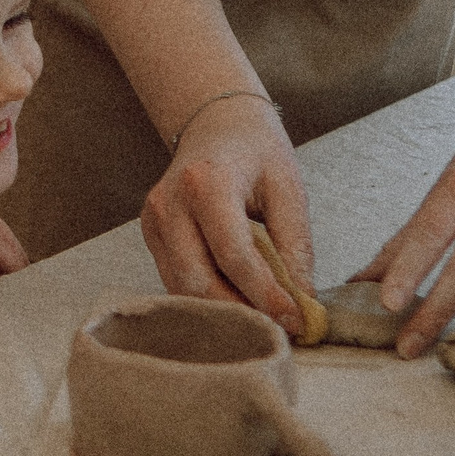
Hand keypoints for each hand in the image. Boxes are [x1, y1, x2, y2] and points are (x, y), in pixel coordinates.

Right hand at [139, 95, 316, 338]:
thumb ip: (295, 246)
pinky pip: (176, 278)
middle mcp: (168, 204)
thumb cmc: (257, 152)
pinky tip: (239, 301)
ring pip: (181, 287)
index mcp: (205, 184)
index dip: (266, 295)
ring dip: (223, 310)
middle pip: (197, 279)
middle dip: (241, 312)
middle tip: (281, 330)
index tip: (298, 322)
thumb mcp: (288, 189)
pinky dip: (207, 297)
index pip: (233, 255)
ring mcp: (153, 220)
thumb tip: (303, 303)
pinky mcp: (151, 234)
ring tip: (263, 320)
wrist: (217, 124)